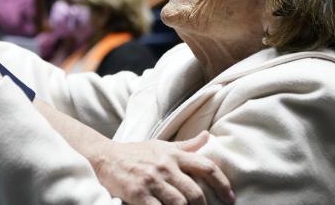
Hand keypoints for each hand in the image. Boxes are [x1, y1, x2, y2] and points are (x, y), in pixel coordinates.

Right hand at [91, 131, 233, 204]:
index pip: (207, 167)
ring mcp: (152, 180)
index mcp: (174, 154)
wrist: (104, 156)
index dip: (223, 184)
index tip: (230, 198)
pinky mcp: (138, 194)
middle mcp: (166, 166)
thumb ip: (186, 146)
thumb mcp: (161, 145)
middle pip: (196, 192)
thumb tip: (207, 136)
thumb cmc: (135, 153)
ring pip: (180, 204)